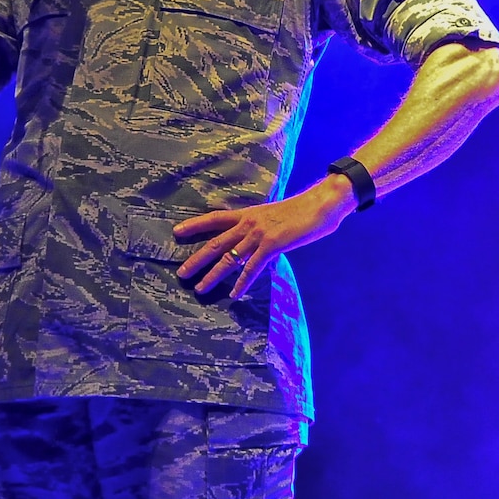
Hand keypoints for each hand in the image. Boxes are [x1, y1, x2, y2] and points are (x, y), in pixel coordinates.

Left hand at [172, 177, 356, 298]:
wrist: (321, 204)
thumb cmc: (303, 210)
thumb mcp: (276, 215)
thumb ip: (263, 226)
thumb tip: (257, 239)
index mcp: (249, 214)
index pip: (215, 218)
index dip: (195, 225)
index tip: (177, 232)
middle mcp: (249, 223)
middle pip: (216, 243)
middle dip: (196, 259)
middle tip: (181, 273)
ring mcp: (259, 234)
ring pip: (229, 258)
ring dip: (213, 275)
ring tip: (200, 288)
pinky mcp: (272, 244)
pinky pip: (252, 267)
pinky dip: (242, 282)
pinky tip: (234, 294)